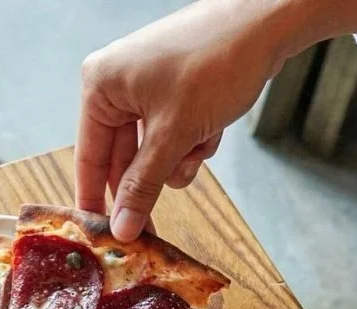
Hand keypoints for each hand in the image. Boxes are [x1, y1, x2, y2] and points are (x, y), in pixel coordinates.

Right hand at [75, 0, 313, 240]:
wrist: (267, 22)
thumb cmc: (215, 63)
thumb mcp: (174, 134)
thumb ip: (143, 185)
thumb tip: (122, 227)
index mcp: (100, 86)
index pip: (89, 157)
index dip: (95, 200)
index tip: (101, 238)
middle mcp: (117, 86)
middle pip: (122, 159)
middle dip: (151, 180)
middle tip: (154, 227)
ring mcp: (147, 88)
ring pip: (153, 153)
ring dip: (179, 160)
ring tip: (199, 145)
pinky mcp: (174, 92)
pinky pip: (173, 137)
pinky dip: (193, 142)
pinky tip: (211, 129)